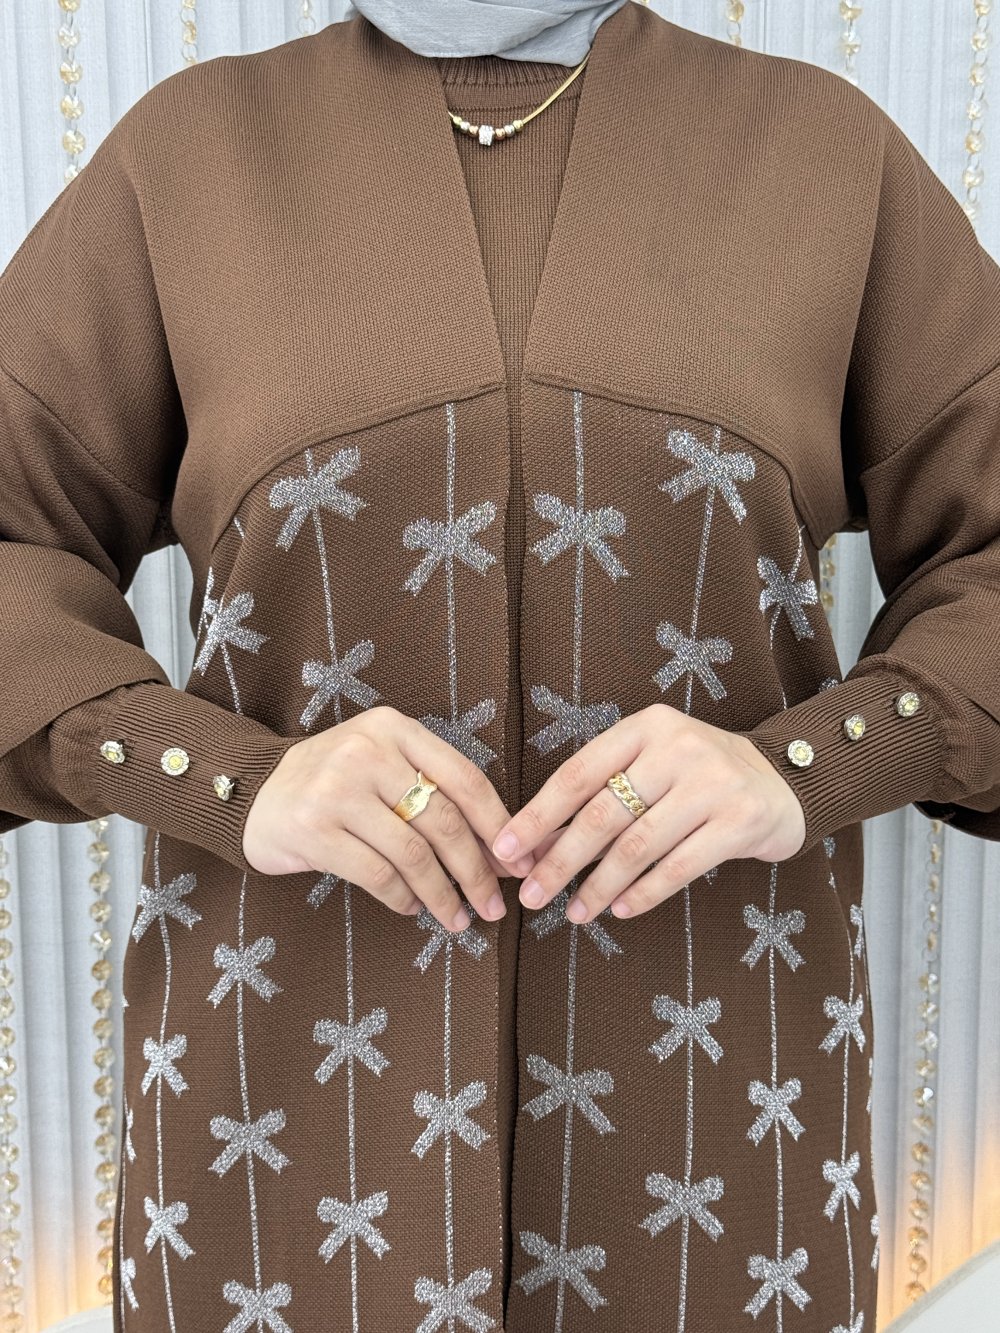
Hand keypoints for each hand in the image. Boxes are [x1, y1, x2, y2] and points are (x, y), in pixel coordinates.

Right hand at [242, 705, 535, 930]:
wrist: (254, 790)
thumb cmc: (336, 782)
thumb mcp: (385, 764)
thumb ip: (436, 792)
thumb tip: (502, 848)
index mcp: (395, 729)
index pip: (465, 779)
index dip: (498, 826)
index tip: (518, 864)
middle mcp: (367, 752)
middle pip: (444, 822)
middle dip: (476, 872)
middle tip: (493, 905)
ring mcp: (337, 790)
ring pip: (413, 855)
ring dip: (442, 896)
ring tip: (457, 919)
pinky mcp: (313, 830)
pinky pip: (377, 875)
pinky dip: (403, 899)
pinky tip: (412, 909)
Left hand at [490, 703, 806, 922]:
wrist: (782, 779)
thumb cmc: (697, 776)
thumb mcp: (648, 768)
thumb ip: (598, 798)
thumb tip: (532, 846)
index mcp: (644, 727)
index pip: (577, 774)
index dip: (537, 816)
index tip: (505, 850)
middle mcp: (677, 748)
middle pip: (603, 813)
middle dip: (560, 859)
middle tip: (531, 895)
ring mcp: (712, 783)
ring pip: (638, 846)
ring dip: (598, 886)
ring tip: (573, 913)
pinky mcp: (740, 820)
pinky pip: (678, 867)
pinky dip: (643, 894)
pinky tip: (619, 911)